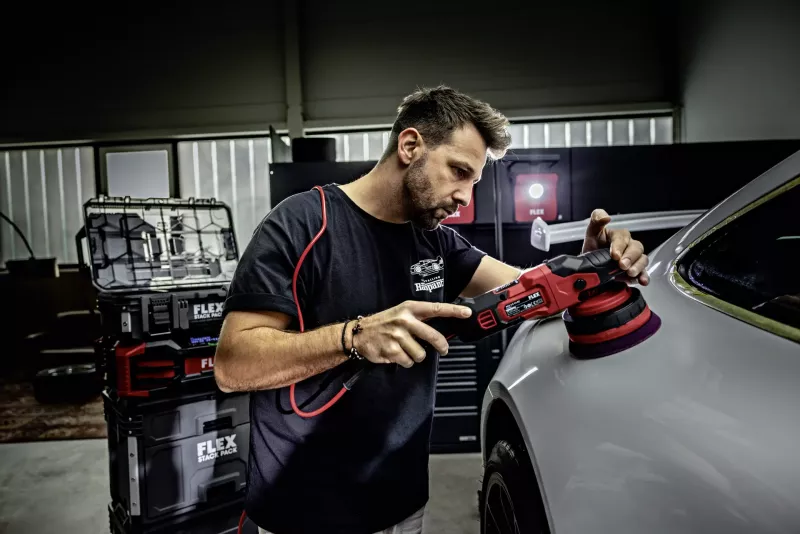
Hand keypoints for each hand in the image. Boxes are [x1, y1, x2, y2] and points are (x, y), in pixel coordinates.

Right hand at [350, 301, 471, 367]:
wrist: (358, 334)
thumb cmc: (383, 323)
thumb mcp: (400, 313)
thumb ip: (419, 319)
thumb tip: (441, 329)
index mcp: (409, 309)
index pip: (435, 308)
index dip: (453, 311)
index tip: (467, 312)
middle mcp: (404, 320)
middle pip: (433, 336)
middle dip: (441, 346)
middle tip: (443, 349)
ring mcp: (397, 336)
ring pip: (421, 354)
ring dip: (416, 356)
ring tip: (405, 349)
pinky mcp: (391, 350)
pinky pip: (408, 362)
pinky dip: (405, 361)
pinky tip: (396, 354)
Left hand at [582, 209, 649, 285]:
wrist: (590, 267)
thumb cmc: (593, 248)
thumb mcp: (591, 233)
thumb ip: (596, 221)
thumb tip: (606, 217)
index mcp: (619, 236)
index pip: (623, 237)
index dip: (619, 246)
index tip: (614, 255)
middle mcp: (629, 246)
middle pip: (636, 248)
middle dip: (630, 257)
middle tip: (622, 265)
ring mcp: (633, 259)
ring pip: (642, 259)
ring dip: (638, 267)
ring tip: (630, 273)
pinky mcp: (635, 271)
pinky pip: (643, 273)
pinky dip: (644, 277)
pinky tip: (642, 281)